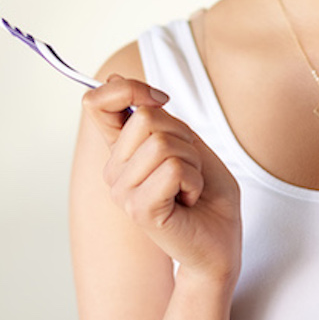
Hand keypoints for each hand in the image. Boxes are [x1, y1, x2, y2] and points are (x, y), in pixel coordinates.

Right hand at [82, 75, 241, 283]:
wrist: (222, 243)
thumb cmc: (206, 194)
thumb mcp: (184, 141)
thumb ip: (154, 116)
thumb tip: (116, 77)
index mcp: (120, 152)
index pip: (97, 103)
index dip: (126, 88)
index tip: (160, 100)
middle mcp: (114, 171)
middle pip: (145, 118)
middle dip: (184, 137)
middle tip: (189, 168)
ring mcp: (122, 192)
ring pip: (162, 143)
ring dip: (192, 162)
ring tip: (190, 187)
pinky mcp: (139, 209)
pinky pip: (173, 169)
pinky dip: (194, 180)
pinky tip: (189, 200)